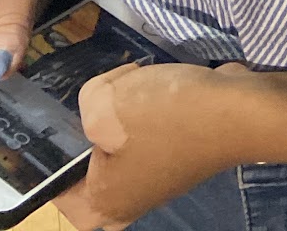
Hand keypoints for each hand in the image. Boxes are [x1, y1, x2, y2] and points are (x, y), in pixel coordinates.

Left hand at [57, 62, 256, 229]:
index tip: (48, 122)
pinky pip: (148, 128)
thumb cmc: (165, 117)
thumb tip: (100, 103)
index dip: (48, 155)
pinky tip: (154, 83)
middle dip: (90, 122)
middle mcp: (128, 198)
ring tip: (129, 82)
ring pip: (119, 136)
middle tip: (92, 98)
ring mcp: (157, 174)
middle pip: (88, 157)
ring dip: (122, 105)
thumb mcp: (105, 102)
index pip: (55, 189)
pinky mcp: (180, 150)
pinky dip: (147, 104)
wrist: (238, 111)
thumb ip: (84, 102)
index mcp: (103, 203)